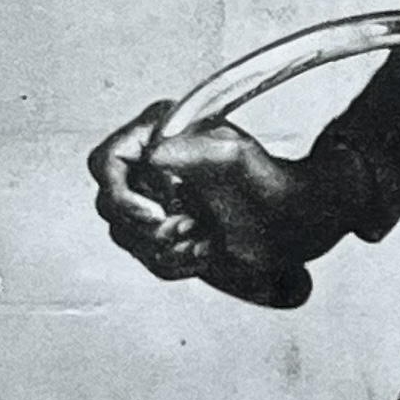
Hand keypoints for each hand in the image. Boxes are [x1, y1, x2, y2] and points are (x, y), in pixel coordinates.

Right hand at [87, 101, 319, 306]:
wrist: (293, 221)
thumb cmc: (270, 182)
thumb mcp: (232, 157)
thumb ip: (189, 151)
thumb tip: (152, 156)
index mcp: (159, 137)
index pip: (106, 162)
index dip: (121, 192)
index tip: (155, 213)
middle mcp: (151, 167)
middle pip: (109, 204)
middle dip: (147, 225)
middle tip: (189, 224)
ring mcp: (156, 201)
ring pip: (126, 236)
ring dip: (165, 246)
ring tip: (203, 234)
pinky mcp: (168, 232)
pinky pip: (148, 258)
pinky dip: (177, 262)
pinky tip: (206, 249)